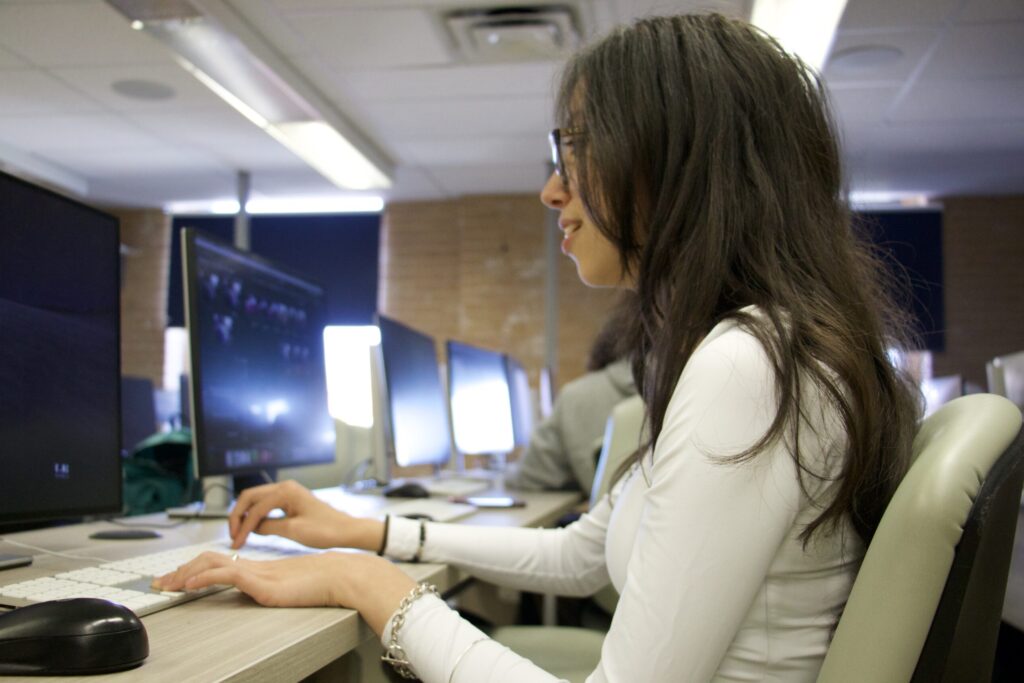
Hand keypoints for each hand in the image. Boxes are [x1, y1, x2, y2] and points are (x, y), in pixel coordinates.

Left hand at [152, 550, 415, 634]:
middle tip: (159, 582)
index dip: (194, 568)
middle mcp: (254, 566)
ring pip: (211, 563)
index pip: (218, 562)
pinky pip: (226, 574)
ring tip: (166, 584)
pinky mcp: (262, 581)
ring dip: (184, 573)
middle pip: (208, 559)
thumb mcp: (291, 589)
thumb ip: (275, 589)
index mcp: (259, 568)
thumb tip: (263, 595)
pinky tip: (190, 585)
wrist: (343, 576)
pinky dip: (204, 577)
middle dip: (180, 570)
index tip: (176, 578)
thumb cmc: (326, 583)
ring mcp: (257, 572)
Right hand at [228, 480, 380, 550]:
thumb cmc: (326, 530)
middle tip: (233, 537)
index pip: (255, 507)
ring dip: (246, 517)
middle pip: (250, 497)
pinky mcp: (290, 501)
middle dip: (238, 517)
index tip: (236, 543)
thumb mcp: (293, 531)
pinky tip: (253, 531)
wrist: (346, 531)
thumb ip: (268, 527)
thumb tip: (250, 528)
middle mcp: (285, 487)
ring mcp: (288, 493)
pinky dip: (257, 517)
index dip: (243, 526)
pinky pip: (267, 506)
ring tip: (239, 536)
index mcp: (286, 490)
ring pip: (256, 501)